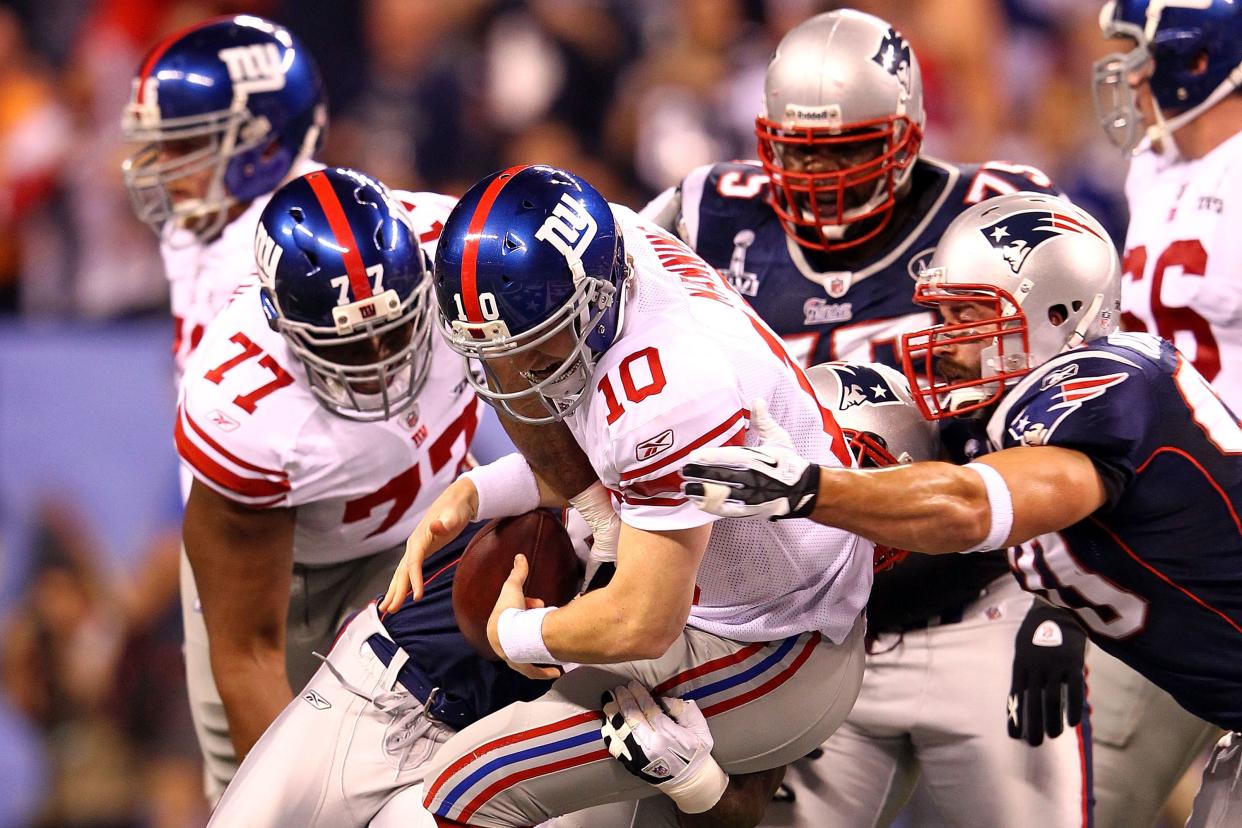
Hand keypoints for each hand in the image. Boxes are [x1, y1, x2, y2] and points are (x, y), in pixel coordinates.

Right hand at [380, 477, 478, 611]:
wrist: (457, 500)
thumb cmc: (457, 508)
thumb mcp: (455, 514)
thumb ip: (446, 522)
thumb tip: (436, 526)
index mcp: (420, 538)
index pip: (414, 563)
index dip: (414, 580)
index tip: (417, 597)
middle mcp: (413, 544)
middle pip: (402, 571)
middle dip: (396, 591)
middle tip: (390, 610)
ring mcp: (415, 548)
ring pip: (401, 573)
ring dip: (394, 590)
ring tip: (386, 609)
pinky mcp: (420, 551)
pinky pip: (408, 571)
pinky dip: (402, 584)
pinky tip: (399, 595)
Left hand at [487, 555, 559, 680]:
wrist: (510, 634)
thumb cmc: (510, 612)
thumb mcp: (513, 588)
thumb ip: (517, 573)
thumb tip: (519, 556)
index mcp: (496, 626)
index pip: (511, 617)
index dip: (526, 607)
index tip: (539, 602)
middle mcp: (502, 644)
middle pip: (518, 635)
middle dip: (531, 625)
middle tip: (545, 616)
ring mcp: (511, 656)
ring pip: (524, 654)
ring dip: (536, 652)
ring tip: (549, 651)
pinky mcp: (522, 665)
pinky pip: (533, 670)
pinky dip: (543, 672)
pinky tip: (555, 672)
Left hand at [601, 681, 727, 813]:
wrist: (688, 781)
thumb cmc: (695, 753)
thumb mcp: (700, 728)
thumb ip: (685, 710)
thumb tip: (664, 700)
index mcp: (668, 735)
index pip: (648, 709)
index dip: (638, 695)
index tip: (633, 684)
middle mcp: (650, 746)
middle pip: (631, 718)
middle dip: (623, 700)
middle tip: (620, 688)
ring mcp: (638, 756)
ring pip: (619, 730)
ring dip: (613, 713)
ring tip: (608, 698)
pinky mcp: (631, 763)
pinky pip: (615, 746)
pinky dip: (609, 731)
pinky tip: (607, 720)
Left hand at [681, 399, 819, 519]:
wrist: (803, 490)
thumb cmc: (788, 462)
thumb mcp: (778, 438)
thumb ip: (763, 420)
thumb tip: (757, 400)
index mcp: (757, 458)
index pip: (729, 457)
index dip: (710, 457)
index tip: (693, 457)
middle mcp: (752, 478)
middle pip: (721, 477)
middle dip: (699, 475)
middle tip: (682, 472)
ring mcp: (751, 496)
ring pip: (721, 495)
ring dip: (701, 492)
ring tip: (686, 488)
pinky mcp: (750, 510)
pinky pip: (728, 510)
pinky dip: (712, 507)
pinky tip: (699, 503)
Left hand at [1007, 602, 1085, 745]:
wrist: (1059, 607)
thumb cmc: (1039, 628)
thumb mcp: (1024, 646)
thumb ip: (1026, 668)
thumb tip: (1025, 692)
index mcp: (1021, 664)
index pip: (1016, 696)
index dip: (1015, 717)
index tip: (1015, 736)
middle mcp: (1035, 668)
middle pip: (1033, 703)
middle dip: (1033, 725)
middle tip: (1034, 743)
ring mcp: (1054, 666)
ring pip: (1053, 700)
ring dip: (1052, 721)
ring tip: (1052, 736)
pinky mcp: (1073, 663)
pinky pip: (1073, 690)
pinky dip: (1073, 707)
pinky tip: (1073, 723)